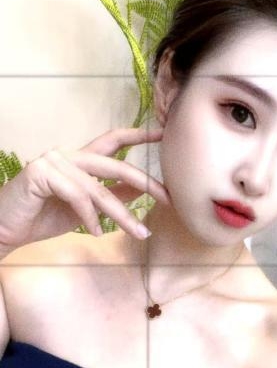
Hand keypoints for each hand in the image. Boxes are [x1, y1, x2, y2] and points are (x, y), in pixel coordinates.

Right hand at [0, 127, 169, 250]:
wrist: (5, 229)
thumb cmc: (42, 217)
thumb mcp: (85, 209)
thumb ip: (110, 195)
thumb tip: (142, 189)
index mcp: (79, 159)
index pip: (113, 140)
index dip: (138, 135)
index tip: (163, 134)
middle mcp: (68, 154)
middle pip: (116, 165)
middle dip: (146, 182)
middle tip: (169, 199)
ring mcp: (53, 161)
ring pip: (99, 188)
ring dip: (122, 214)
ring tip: (139, 233)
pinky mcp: (41, 174)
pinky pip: (77, 196)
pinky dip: (90, 217)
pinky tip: (95, 232)